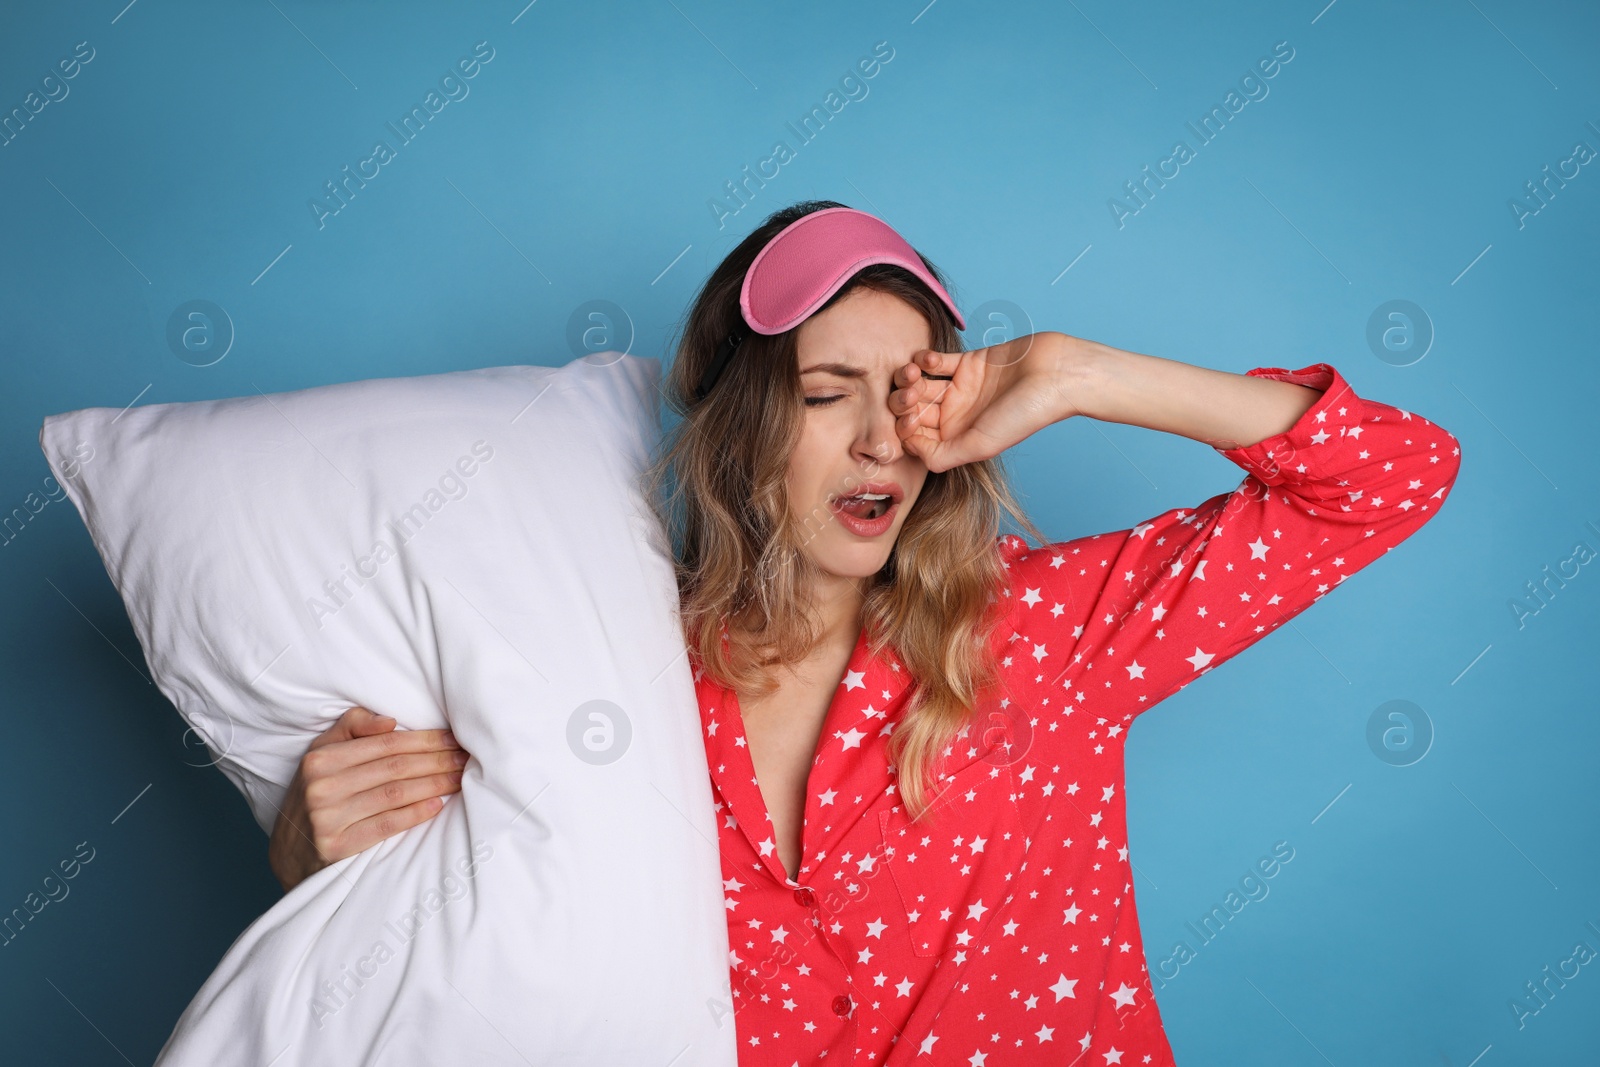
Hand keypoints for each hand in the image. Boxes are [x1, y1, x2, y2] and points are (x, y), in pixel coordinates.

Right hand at [268, 706, 468, 892]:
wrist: (290, 852)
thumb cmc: (317, 794)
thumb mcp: (322, 755)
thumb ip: (352, 727)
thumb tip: (391, 722)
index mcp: (321, 758)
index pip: (385, 744)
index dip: (425, 740)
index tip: (454, 738)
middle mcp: (322, 786)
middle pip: (394, 768)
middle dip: (437, 760)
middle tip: (466, 758)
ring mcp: (327, 818)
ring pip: (395, 794)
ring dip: (435, 785)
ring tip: (460, 779)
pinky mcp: (336, 847)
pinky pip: (387, 825)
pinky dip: (416, 813)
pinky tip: (438, 805)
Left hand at [889, 331, 1077, 472]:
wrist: (1055, 375)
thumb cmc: (1024, 415)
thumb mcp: (980, 445)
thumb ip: (943, 455)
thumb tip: (910, 450)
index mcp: (958, 439)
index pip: (916, 438)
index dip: (904, 430)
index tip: (909, 420)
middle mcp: (956, 415)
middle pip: (914, 411)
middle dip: (903, 403)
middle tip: (910, 394)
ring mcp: (960, 388)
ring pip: (920, 385)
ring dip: (909, 379)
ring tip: (915, 374)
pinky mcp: (968, 363)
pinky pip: (935, 361)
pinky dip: (924, 359)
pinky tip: (928, 360)